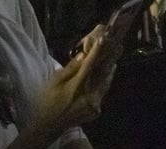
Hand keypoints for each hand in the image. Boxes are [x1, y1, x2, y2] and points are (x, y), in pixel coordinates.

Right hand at [22, 28, 122, 145]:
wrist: (48, 126)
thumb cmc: (47, 101)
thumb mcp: (53, 82)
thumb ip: (70, 69)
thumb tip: (83, 55)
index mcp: (75, 87)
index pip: (89, 65)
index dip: (97, 51)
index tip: (103, 38)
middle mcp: (88, 96)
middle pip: (103, 73)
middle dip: (110, 58)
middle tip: (117, 45)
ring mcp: (94, 105)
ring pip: (105, 82)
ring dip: (109, 69)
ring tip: (114, 56)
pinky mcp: (96, 110)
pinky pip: (103, 92)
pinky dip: (105, 82)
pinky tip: (107, 73)